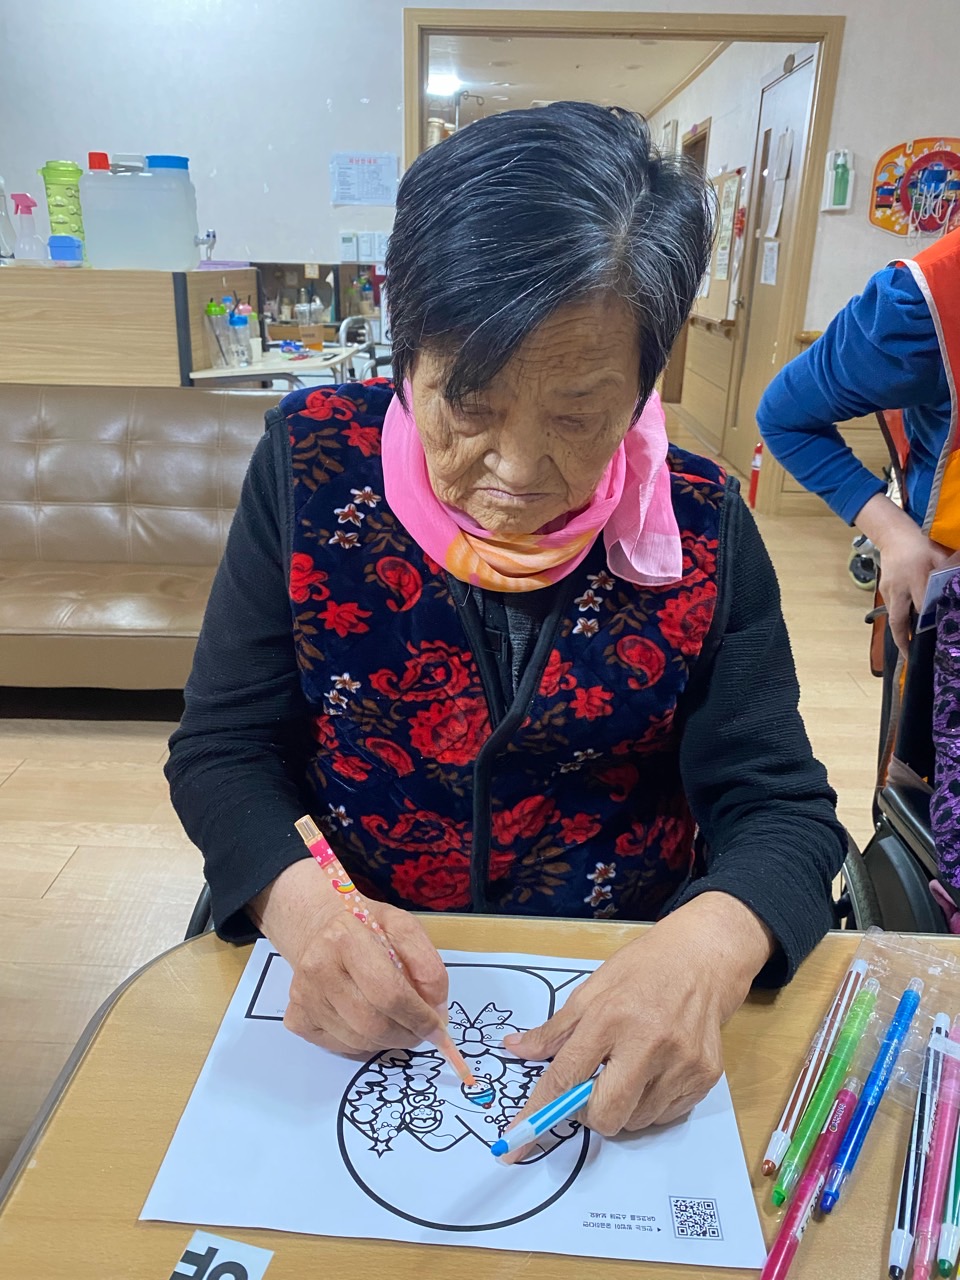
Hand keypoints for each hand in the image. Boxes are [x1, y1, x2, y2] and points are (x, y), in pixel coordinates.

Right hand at [250, 858, 447, 1054]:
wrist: (321, 928)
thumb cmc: (368, 927)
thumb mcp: (404, 928)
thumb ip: (427, 965)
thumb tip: (437, 1012)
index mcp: (346, 938)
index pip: (389, 993)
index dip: (419, 1018)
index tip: (439, 1030)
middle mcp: (318, 968)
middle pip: (373, 1024)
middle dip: (407, 1035)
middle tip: (422, 1031)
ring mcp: (304, 996)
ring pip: (359, 1041)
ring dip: (388, 1040)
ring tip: (398, 1021)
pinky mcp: (297, 1018)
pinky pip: (341, 1047)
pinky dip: (366, 1044)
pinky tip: (369, 1020)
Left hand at [498, 893, 772, 1157]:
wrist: (702, 958)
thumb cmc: (641, 970)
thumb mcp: (592, 988)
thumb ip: (555, 1029)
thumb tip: (514, 1050)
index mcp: (611, 1017)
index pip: (567, 1076)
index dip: (539, 1111)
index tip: (515, 1141)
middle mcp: (649, 1043)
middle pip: (606, 1115)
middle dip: (589, 1114)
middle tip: (591, 1089)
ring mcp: (682, 1064)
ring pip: (636, 1122)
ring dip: (622, 1108)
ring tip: (629, 1069)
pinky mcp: (705, 1078)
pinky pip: (665, 1116)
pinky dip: (650, 1104)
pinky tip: (654, 1071)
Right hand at [856, 494, 950, 655]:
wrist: (894, 536)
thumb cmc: (921, 546)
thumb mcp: (940, 556)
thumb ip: (949, 573)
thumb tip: (958, 589)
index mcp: (915, 579)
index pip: (921, 607)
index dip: (927, 622)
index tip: (933, 635)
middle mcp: (899, 589)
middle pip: (898, 620)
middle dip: (904, 640)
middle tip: (910, 657)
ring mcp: (889, 592)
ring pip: (893, 618)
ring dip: (899, 635)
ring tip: (907, 651)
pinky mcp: (884, 592)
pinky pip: (892, 610)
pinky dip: (899, 622)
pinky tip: (906, 630)